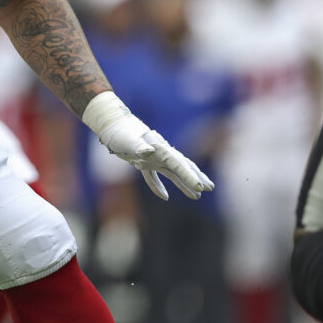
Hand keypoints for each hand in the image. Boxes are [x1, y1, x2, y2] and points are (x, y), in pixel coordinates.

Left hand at [83, 92, 213, 200]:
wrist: (112, 125)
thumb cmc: (121, 132)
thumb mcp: (129, 140)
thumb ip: (140, 146)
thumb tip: (149, 151)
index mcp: (161, 149)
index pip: (179, 164)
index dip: (191, 177)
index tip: (202, 187)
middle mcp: (160, 153)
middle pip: (183, 166)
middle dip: (196, 178)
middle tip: (210, 187)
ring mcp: (153, 158)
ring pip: (172, 173)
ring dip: (183, 184)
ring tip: (196, 196)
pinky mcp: (143, 161)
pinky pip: (154, 176)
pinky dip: (158, 186)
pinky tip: (164, 197)